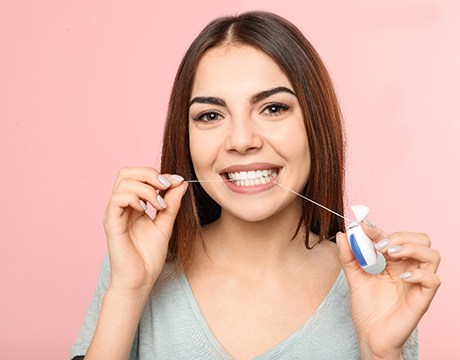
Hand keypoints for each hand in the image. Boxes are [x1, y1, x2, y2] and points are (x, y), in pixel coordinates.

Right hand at [103, 167, 187, 292]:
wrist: (141, 279)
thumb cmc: (149, 255)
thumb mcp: (166, 223)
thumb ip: (171, 203)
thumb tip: (181, 182)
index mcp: (133, 205)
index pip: (139, 177)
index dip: (159, 175)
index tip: (178, 181)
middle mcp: (121, 206)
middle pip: (127, 173)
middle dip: (150, 174)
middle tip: (167, 186)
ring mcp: (114, 213)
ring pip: (123, 182)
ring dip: (146, 188)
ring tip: (159, 205)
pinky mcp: (111, 222)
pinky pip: (117, 198)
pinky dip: (135, 198)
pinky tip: (147, 210)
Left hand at [337, 224, 440, 358]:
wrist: (370, 335)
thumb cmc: (366, 307)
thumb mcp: (353, 278)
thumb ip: (348, 257)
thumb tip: (344, 235)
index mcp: (393, 260)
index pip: (394, 236)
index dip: (379, 230)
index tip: (362, 228)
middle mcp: (408, 268)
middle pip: (421, 240)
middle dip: (401, 236)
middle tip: (381, 246)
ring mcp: (417, 282)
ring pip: (432, 255)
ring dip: (412, 249)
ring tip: (392, 255)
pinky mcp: (423, 298)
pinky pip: (433, 280)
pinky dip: (419, 274)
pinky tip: (401, 278)